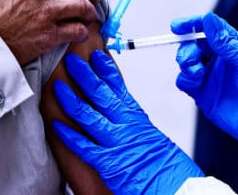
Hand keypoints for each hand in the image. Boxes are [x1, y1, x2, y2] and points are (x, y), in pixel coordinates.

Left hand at [53, 51, 202, 194]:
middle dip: (84, 75)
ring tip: (58, 87)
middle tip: (71, 61)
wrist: (180, 187)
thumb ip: (134, 125)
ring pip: (88, 115)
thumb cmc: (169, 167)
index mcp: (137, 118)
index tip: (95, 55)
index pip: (118, 87)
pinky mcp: (109, 163)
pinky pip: (84, 147)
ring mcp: (117, 143)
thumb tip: (123, 114)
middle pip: (101, 94)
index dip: (105, 69)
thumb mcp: (153, 137)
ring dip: (71, 100)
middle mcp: (126, 126)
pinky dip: (69, 136)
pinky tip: (57, 126)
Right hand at [171, 12, 237, 151]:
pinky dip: (184, 79)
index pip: (209, 29)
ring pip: (186, 61)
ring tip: (196, 72)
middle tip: (191, 57)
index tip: (178, 26)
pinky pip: (184, 82)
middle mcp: (219, 60)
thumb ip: (228, 43)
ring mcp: (210, 77)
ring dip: (185, 62)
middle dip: (186, 46)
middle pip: (193, 44)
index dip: (192, 24)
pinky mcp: (203, 95)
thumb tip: (208, 19)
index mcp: (232, 47)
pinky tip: (195, 82)